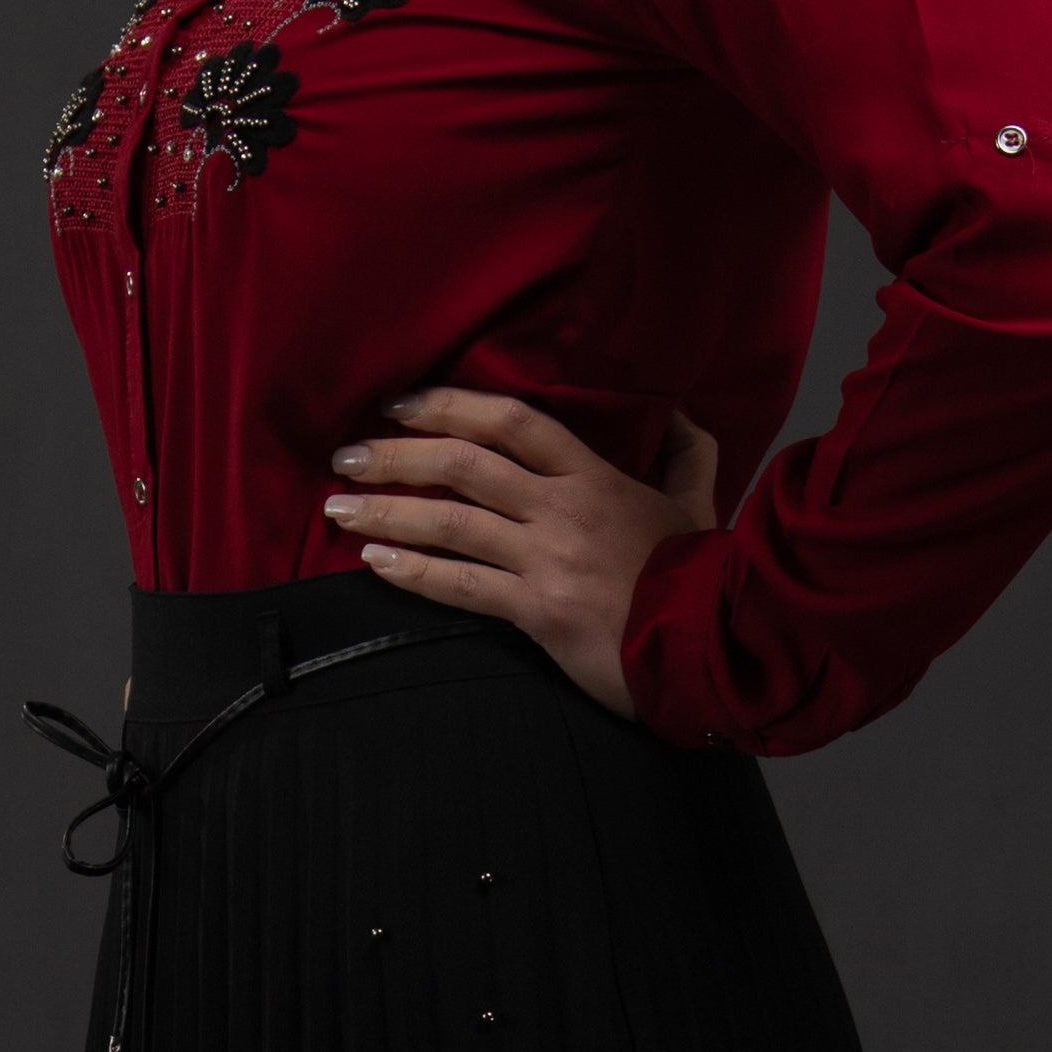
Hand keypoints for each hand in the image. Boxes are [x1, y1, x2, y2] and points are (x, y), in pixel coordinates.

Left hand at [325, 389, 719, 717]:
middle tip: (347, 455)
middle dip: (396, 455)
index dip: (449, 405)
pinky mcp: (538, 611)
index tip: (400, 404)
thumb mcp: (700, 506)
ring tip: (337, 507)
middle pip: (464, 464)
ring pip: (451, 522)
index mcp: (594, 476)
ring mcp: (548, 560)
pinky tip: (375, 562)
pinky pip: (462, 586)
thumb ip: (688, 457)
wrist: (714, 647)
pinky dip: (414, 572)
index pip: (511, 422)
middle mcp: (563, 509)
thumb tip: (682, 419)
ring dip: (386, 511)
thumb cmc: (701, 577)